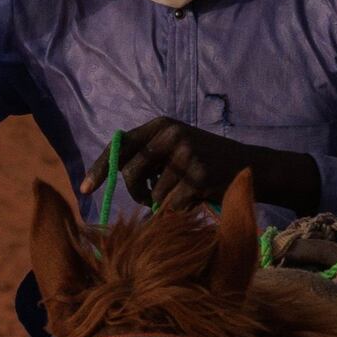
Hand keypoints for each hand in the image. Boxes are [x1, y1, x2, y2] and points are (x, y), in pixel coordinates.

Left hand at [113, 117, 321, 217]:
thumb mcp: (175, 149)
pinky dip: (180, 211)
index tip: (85, 189)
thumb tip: (110, 175)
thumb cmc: (205, 162)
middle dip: (136, 193)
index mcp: (161, 125)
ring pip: (153, 195)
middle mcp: (171, 135)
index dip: (100, 168)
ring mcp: (186, 155)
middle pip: (131, 174)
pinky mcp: (200, 177)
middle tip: (148, 200)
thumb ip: (147, 156)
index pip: (119, 145)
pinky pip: (172, 206)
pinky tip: (197, 200)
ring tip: (185, 193)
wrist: (251, 167)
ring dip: (164, 203)